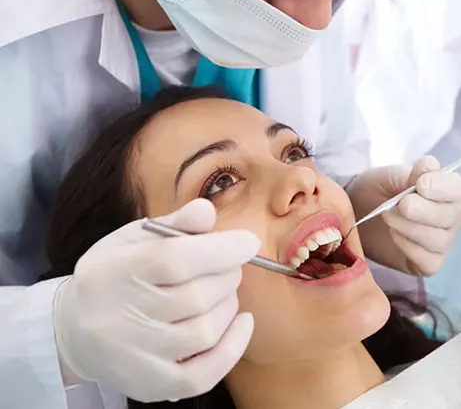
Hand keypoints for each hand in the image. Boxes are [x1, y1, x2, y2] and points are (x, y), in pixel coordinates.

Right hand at [53, 199, 259, 401]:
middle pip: (197, 296)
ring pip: (205, 331)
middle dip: (227, 275)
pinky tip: (241, 323)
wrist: (76, 330)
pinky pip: (203, 375)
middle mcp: (119, 318)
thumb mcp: (135, 238)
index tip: (248, 242)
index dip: (220, 250)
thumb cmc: (116, 274)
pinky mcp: (148, 385)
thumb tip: (207, 212)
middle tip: (229, 266)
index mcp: (115, 271)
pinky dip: (233, 347)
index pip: (175, 260)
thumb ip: (174, 224)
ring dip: (229, 306)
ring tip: (223, 291)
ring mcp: (133, 357)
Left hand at [347, 157, 460, 275]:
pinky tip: (393, 235)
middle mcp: (451, 217)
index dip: (441, 187)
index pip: (457, 189)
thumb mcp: (389, 177)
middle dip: (422, 210)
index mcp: (446, 190)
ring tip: (387, 216)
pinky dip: (408, 247)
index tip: (419, 185)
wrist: (356, 213)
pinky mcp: (428, 263)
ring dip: (409, 228)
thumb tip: (430, 165)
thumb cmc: (376, 190)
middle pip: (450, 217)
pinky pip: (428, 261)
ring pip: (438, 240)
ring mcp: (442, 242)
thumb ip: (410, 174)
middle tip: (398, 204)